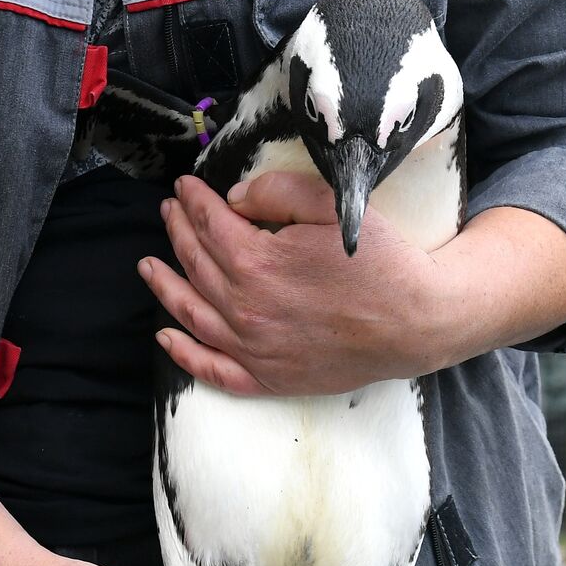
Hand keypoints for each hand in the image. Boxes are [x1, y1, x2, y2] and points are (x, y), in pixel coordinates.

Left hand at [139, 173, 449, 395]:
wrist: (417, 322)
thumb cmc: (380, 262)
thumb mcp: (332, 207)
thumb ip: (278, 194)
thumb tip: (236, 199)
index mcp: (256, 263)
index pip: (209, 225)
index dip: (193, 201)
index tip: (185, 187)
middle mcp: (244, 309)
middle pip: (196, 264)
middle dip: (178, 232)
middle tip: (170, 212)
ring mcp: (253, 349)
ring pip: (192, 315)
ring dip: (165, 286)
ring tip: (148, 265)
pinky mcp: (268, 378)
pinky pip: (213, 369)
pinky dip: (184, 354)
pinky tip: (166, 337)